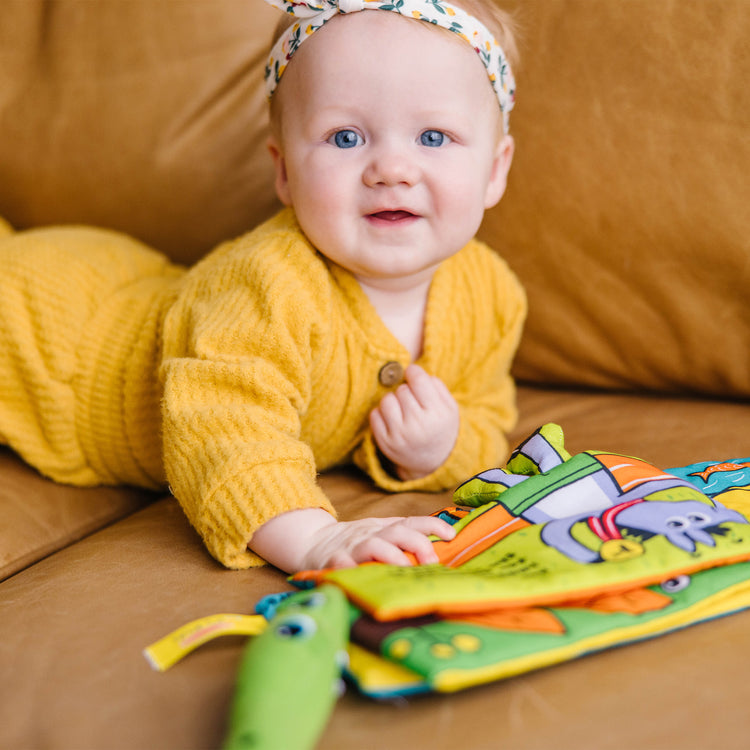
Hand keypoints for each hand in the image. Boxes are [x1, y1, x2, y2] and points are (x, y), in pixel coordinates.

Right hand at [249, 508, 454, 572]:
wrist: (312, 541)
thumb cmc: (356, 544)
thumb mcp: (380, 535)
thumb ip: (404, 542)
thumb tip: (441, 554)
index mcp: (384, 528)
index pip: (411, 522)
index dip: (431, 525)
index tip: (451, 534)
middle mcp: (371, 535)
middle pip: (397, 532)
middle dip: (417, 545)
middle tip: (432, 564)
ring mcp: (352, 547)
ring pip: (374, 546)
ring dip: (392, 557)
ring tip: (406, 572)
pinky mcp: (333, 561)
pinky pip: (342, 565)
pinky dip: (353, 571)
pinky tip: (364, 581)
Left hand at [370, 364, 459, 480]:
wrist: (433, 461)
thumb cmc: (441, 426)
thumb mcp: (449, 407)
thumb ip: (436, 385)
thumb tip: (413, 369)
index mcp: (437, 414)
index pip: (418, 379)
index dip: (414, 373)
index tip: (414, 375)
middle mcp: (418, 426)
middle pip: (402, 389)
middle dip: (406, 390)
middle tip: (413, 401)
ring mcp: (399, 435)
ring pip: (386, 400)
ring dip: (393, 400)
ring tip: (402, 409)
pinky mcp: (385, 443)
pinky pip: (374, 414)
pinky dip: (382, 413)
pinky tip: (393, 420)